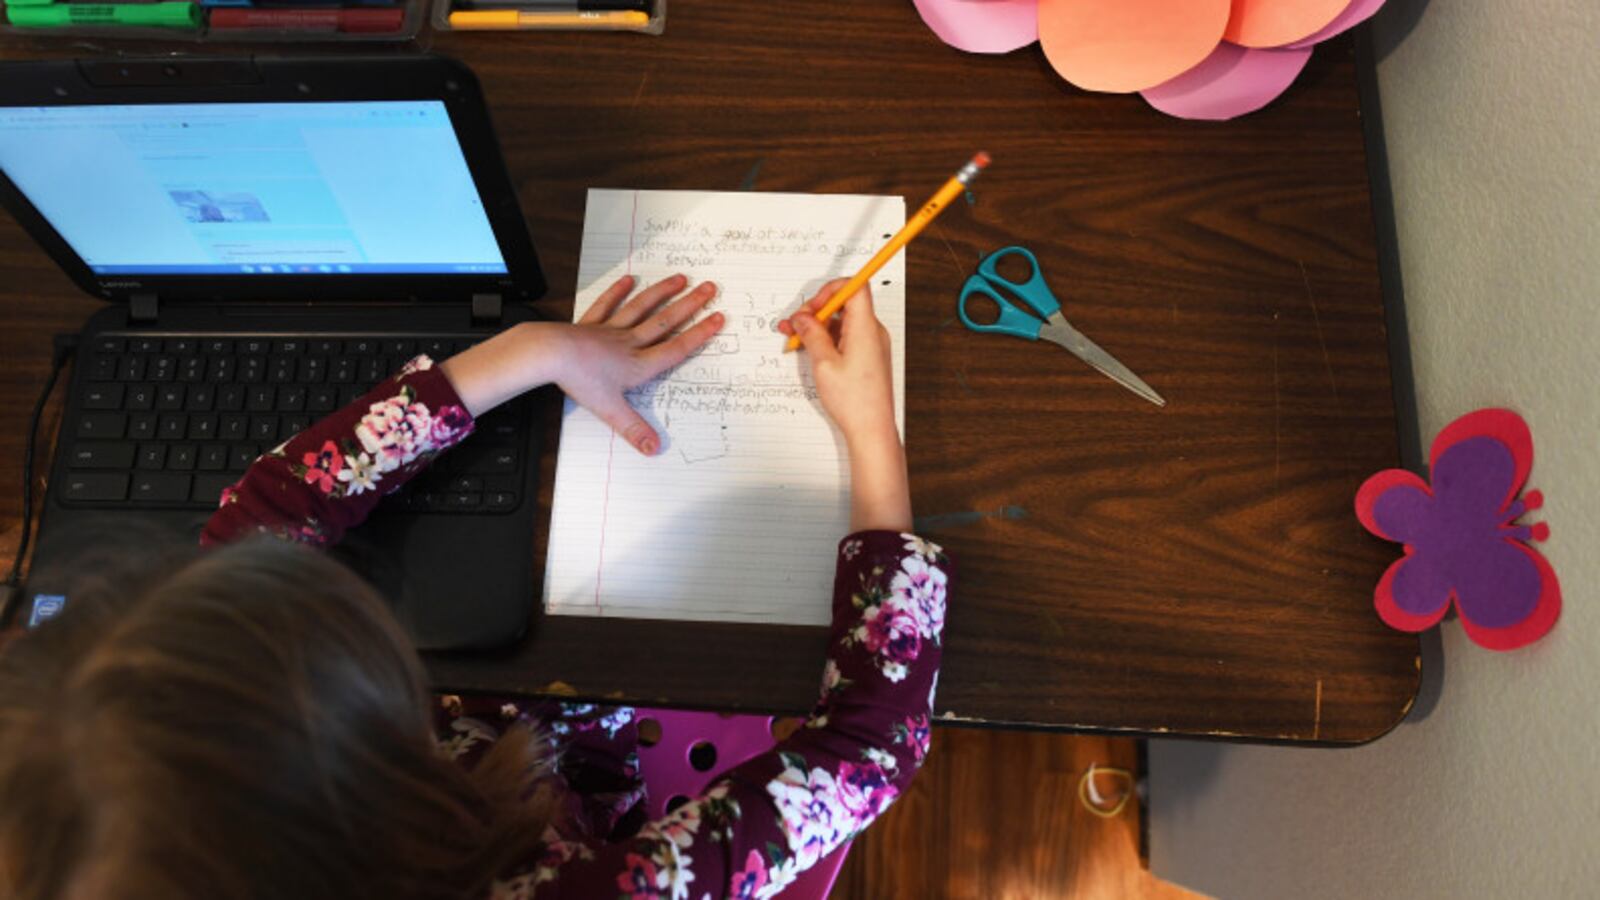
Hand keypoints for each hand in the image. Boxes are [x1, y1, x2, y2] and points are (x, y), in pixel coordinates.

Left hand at [555, 274, 723, 453]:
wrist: (550, 354)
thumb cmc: (579, 380)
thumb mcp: (610, 410)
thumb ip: (634, 429)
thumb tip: (654, 448)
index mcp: (638, 365)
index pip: (676, 349)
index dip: (699, 334)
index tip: (718, 318)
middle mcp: (629, 343)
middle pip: (665, 322)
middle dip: (689, 305)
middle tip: (708, 288)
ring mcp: (610, 330)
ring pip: (642, 308)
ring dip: (662, 293)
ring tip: (679, 279)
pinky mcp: (590, 324)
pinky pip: (607, 305)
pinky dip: (619, 292)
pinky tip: (629, 280)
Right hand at [778, 280, 910, 531]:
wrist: (872, 429)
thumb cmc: (855, 401)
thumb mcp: (823, 363)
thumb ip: (812, 334)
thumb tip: (802, 318)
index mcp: (866, 328)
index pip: (855, 287)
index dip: (830, 289)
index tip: (811, 306)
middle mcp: (873, 332)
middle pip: (845, 304)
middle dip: (816, 311)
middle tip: (794, 325)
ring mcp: (872, 344)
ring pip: (842, 322)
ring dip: (818, 327)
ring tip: (795, 339)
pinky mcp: (868, 356)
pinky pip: (846, 337)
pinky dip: (828, 339)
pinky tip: (810, 350)